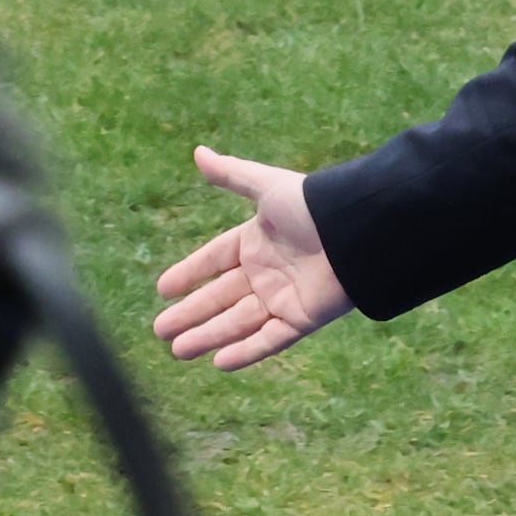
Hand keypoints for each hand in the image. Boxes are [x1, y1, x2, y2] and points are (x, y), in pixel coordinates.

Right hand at [151, 146, 354, 369]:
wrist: (356, 233)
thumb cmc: (312, 207)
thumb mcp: (267, 187)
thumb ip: (232, 174)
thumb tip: (198, 152)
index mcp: (257, 240)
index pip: (215, 259)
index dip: (189, 273)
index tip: (163, 290)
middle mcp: (267, 271)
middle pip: (221, 297)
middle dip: (191, 314)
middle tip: (159, 330)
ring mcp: (284, 297)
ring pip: (238, 322)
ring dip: (209, 336)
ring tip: (178, 350)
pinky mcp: (302, 319)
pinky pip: (269, 340)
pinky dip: (246, 352)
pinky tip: (219, 363)